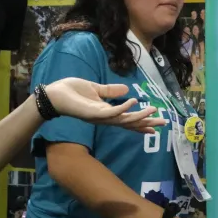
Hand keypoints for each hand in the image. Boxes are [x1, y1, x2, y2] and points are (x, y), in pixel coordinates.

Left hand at [43, 78, 167, 133]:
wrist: (53, 94)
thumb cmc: (71, 91)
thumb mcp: (96, 88)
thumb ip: (110, 91)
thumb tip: (127, 90)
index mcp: (106, 113)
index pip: (127, 120)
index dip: (141, 123)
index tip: (155, 128)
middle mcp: (104, 118)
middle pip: (130, 123)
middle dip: (147, 123)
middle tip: (164, 123)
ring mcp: (99, 117)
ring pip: (124, 119)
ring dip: (139, 116)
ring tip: (153, 110)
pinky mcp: (93, 113)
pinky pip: (111, 112)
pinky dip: (123, 107)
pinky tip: (134, 101)